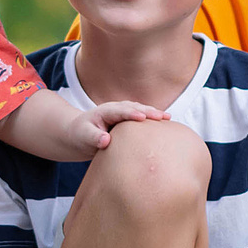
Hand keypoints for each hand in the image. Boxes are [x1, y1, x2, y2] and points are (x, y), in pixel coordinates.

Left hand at [60, 100, 174, 156]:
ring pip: (140, 110)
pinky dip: (152, 120)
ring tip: (168, 118)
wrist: (79, 135)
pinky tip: (164, 126)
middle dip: (148, 111)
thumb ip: (93, 138)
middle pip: (134, 107)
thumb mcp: (83, 137)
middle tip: (163, 116)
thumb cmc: (80, 136)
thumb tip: (105, 140)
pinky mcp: (127, 121)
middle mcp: (115, 109)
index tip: (142, 118)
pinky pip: (141, 118)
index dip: (131, 113)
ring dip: (153, 113)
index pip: (120, 111)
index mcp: (104, 112)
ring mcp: (122, 114)